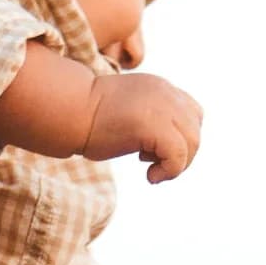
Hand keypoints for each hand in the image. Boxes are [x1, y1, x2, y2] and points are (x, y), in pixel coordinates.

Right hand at [83, 70, 203, 182]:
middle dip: (181, 155)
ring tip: (151, 170)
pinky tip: (150, 176)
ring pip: (192, 143)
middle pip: (195, 130)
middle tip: (153, 164)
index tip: (153, 149)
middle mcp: (167, 94)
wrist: (69, 110)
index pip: (192, 114)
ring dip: (177, 165)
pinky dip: (169, 171)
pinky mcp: (155, 125)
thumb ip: (151, 118)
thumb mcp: (129, 111)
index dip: (180, 138)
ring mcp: (163, 107)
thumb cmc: (88, 117)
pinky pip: (178, 155)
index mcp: (160, 88)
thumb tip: (161, 145)